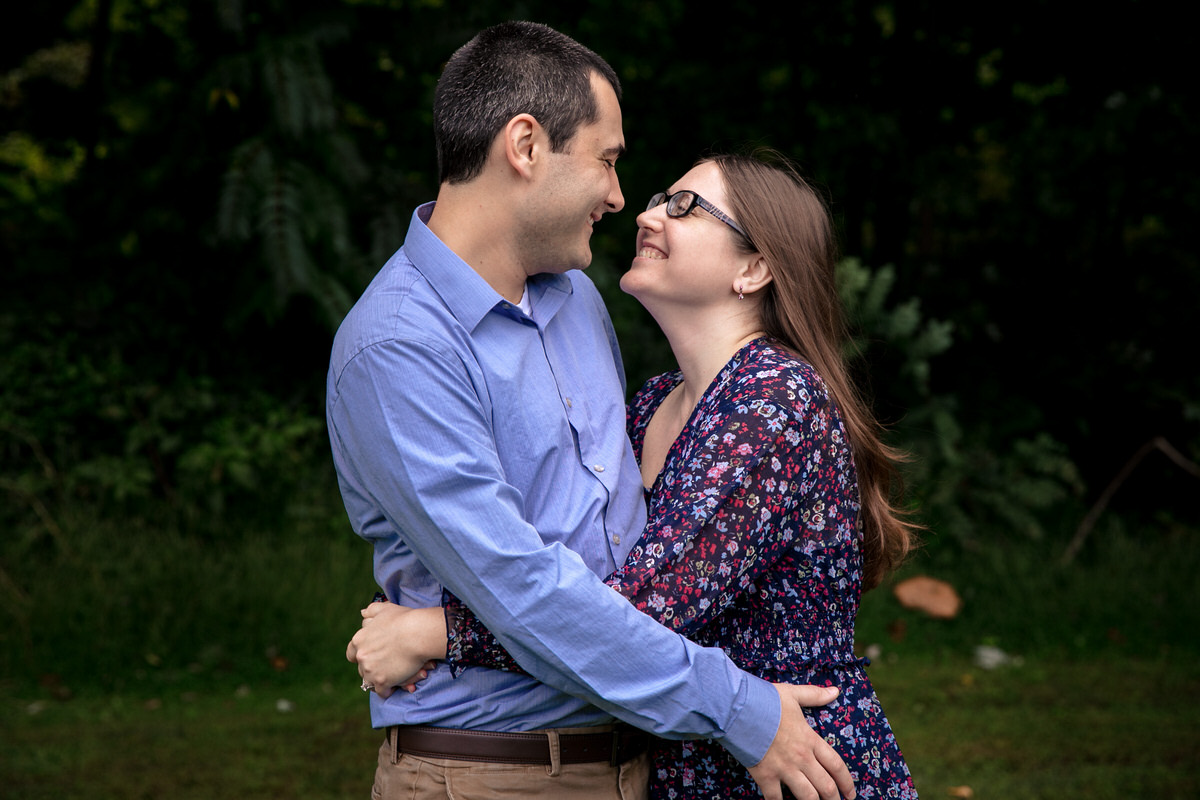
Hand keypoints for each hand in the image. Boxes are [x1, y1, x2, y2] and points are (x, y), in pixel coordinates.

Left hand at [346, 603, 447, 698]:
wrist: (418, 633)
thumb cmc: (404, 619)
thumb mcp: (385, 609)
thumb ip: (372, 610)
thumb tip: (362, 613)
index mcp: (359, 640)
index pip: (352, 653)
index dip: (361, 656)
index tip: (372, 657)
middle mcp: (361, 656)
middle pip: (362, 669)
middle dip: (372, 669)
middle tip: (388, 666)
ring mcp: (370, 670)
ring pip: (370, 681)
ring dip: (380, 680)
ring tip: (394, 676)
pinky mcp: (382, 681)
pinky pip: (382, 692)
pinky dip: (389, 690)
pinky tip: (397, 686)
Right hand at [747, 683, 855, 799]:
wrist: (739, 709)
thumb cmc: (765, 700)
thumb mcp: (792, 694)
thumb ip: (815, 695)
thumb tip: (835, 691)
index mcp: (810, 740)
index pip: (836, 765)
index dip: (847, 782)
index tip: (851, 793)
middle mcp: (801, 758)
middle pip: (825, 786)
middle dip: (834, 798)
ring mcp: (784, 769)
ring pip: (807, 796)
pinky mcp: (765, 776)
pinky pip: (775, 798)